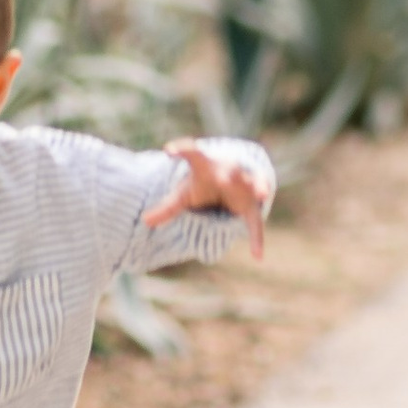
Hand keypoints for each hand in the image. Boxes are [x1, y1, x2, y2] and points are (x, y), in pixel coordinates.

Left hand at [145, 138, 272, 258]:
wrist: (231, 181)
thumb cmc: (204, 184)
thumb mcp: (184, 195)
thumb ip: (168, 207)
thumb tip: (145, 221)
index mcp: (206, 165)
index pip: (192, 154)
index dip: (181, 150)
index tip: (168, 150)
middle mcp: (228, 171)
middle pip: (229, 170)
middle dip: (228, 175)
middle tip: (223, 180)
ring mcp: (244, 185)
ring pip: (253, 184)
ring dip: (259, 186)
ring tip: (263, 194)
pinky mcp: (252, 206)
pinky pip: (255, 222)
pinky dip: (257, 238)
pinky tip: (257, 257)